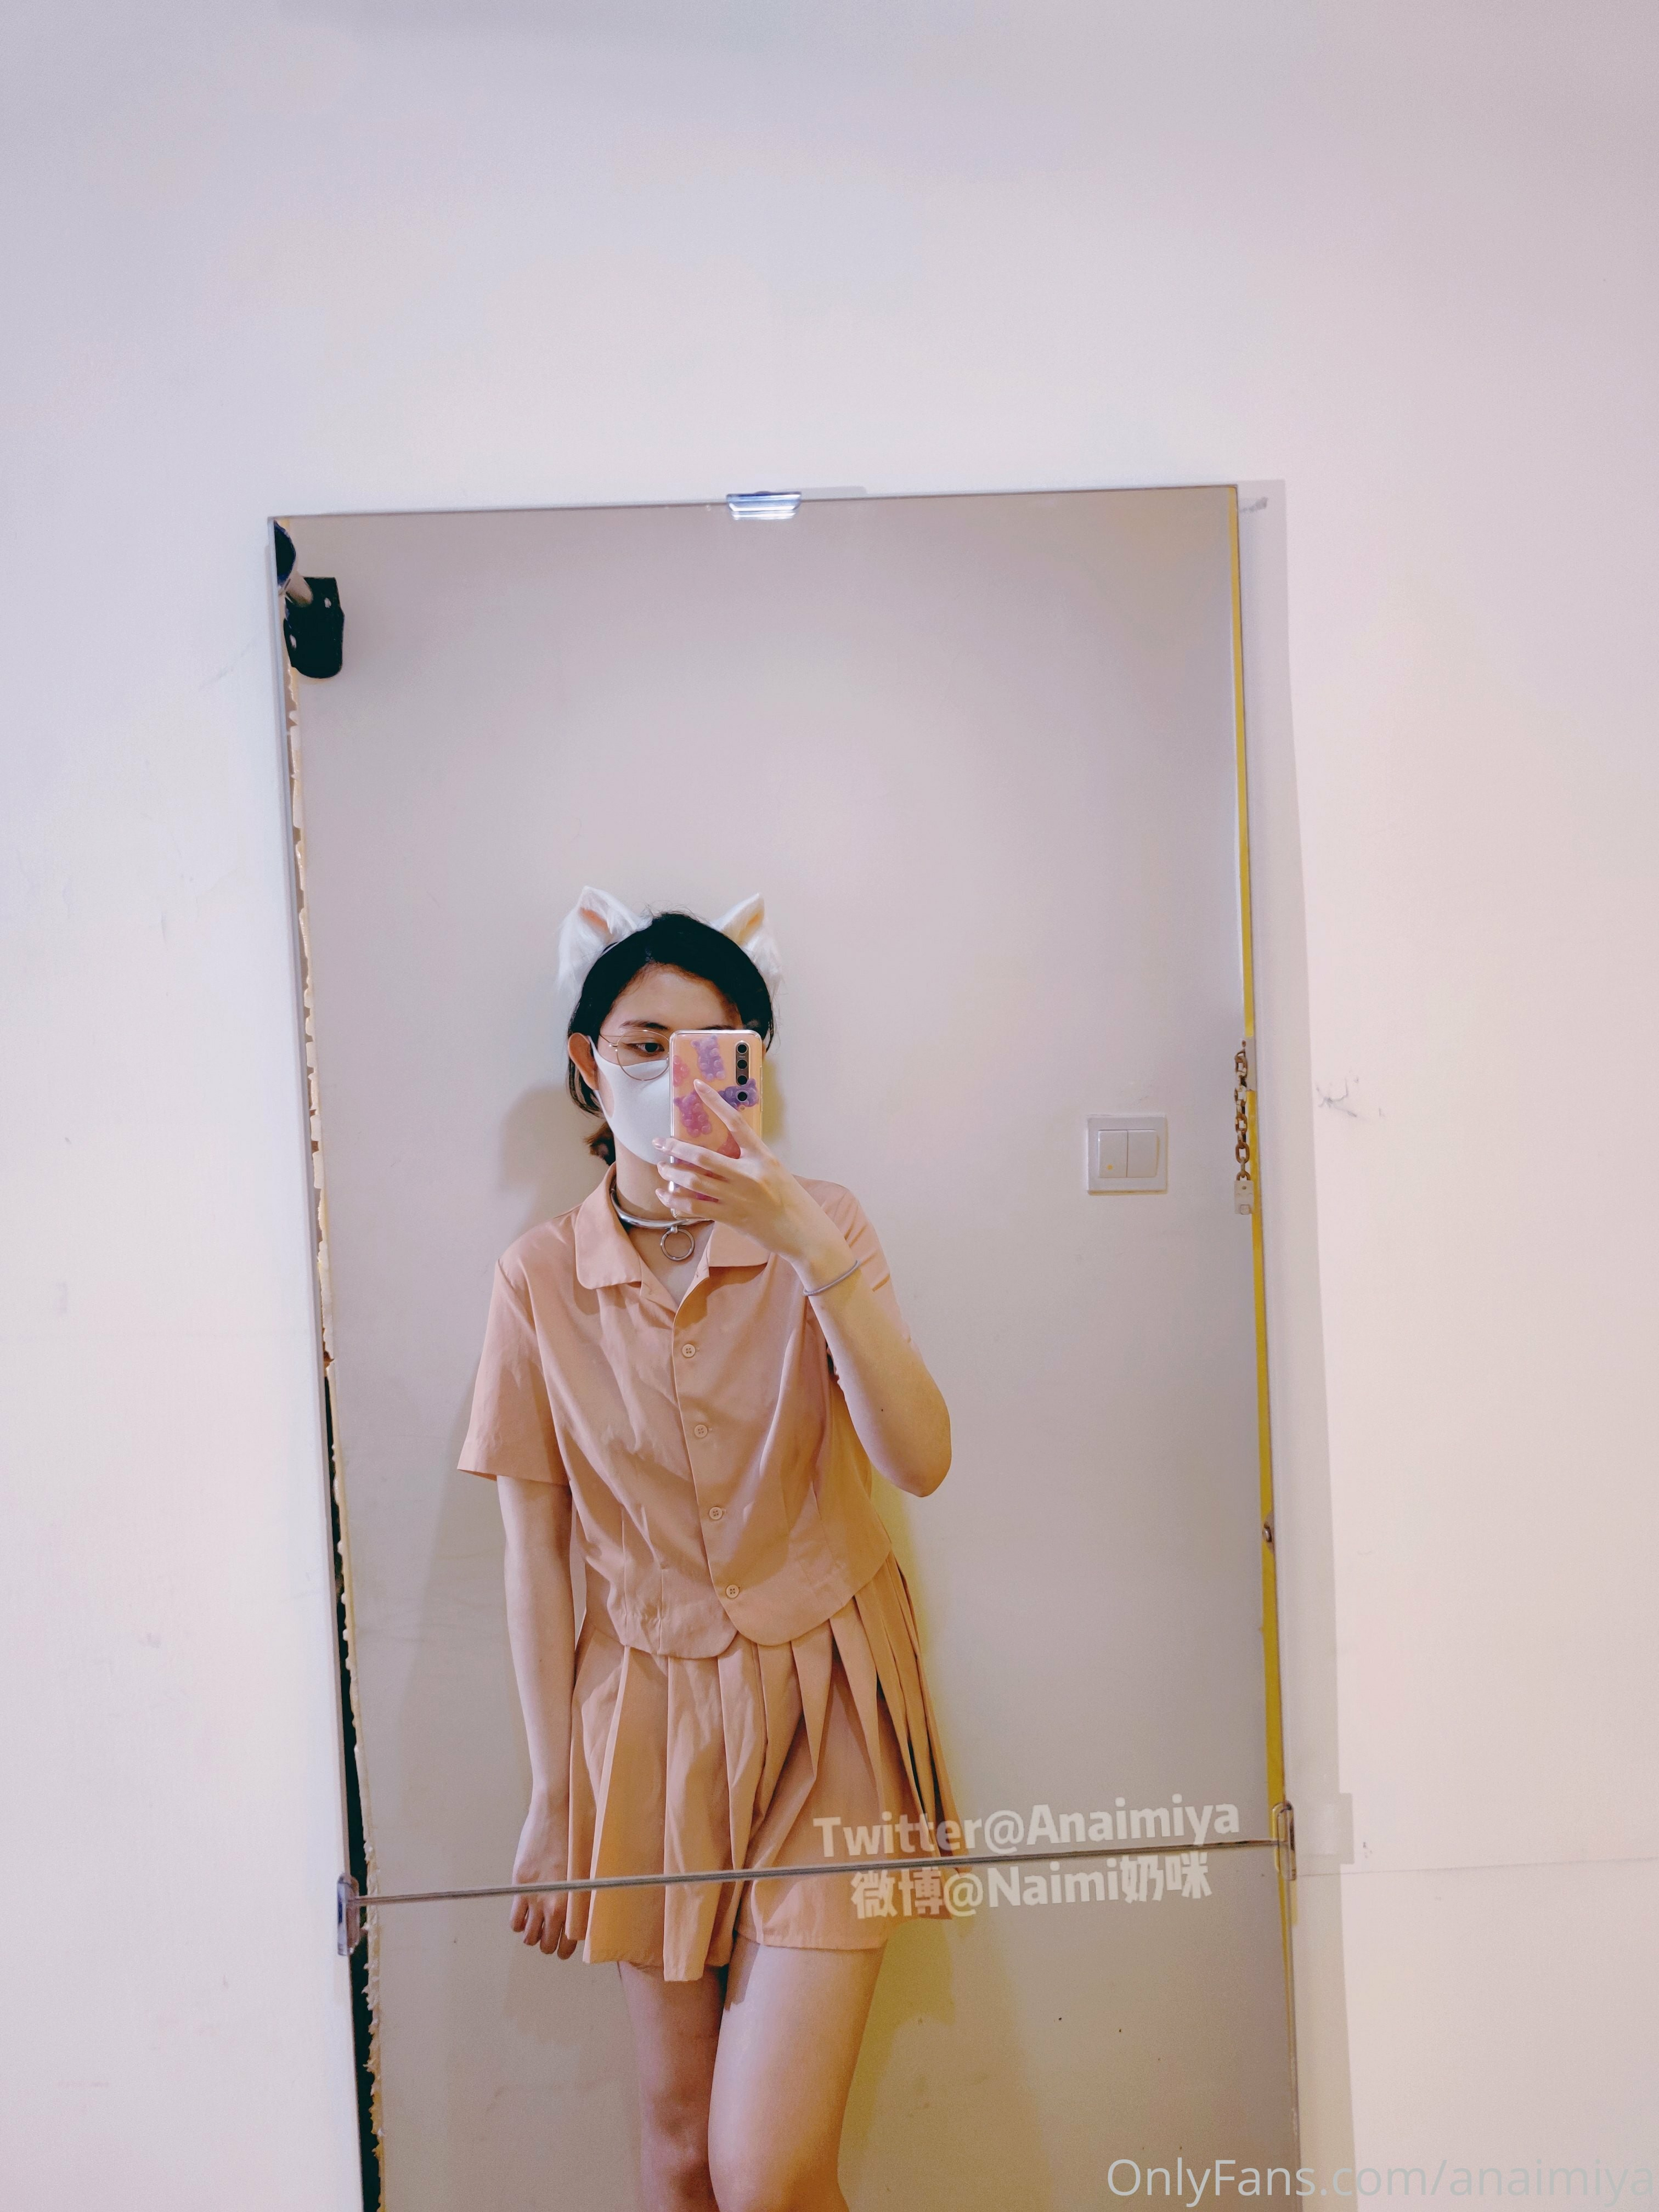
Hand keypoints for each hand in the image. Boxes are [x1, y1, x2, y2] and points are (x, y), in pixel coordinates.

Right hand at [511, 1793, 577, 1957]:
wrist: (555, 1810)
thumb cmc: (578, 1832)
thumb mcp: (589, 1866)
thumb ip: (585, 1893)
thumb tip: (586, 1910)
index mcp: (576, 1900)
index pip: (570, 1941)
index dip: (566, 1946)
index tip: (565, 1942)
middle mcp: (555, 1903)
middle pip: (547, 1944)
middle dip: (548, 1942)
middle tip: (549, 1934)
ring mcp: (535, 1895)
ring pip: (529, 1936)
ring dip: (532, 1934)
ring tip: (536, 1925)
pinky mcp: (520, 1885)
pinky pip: (515, 1919)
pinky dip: (518, 1922)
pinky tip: (524, 1913)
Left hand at [654, 1083, 851, 1283]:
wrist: (803, 1233)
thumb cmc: (791, 1200)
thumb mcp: (776, 1171)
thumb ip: (751, 1161)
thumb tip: (723, 1155)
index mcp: (762, 1157)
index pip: (735, 1123)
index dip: (715, 1103)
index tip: (698, 1086)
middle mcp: (748, 1174)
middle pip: (703, 1157)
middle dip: (675, 1148)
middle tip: (660, 1143)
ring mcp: (738, 1197)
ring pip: (694, 1182)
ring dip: (673, 1174)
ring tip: (662, 1169)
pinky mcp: (731, 1217)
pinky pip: (696, 1208)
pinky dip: (677, 1201)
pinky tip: (666, 1196)